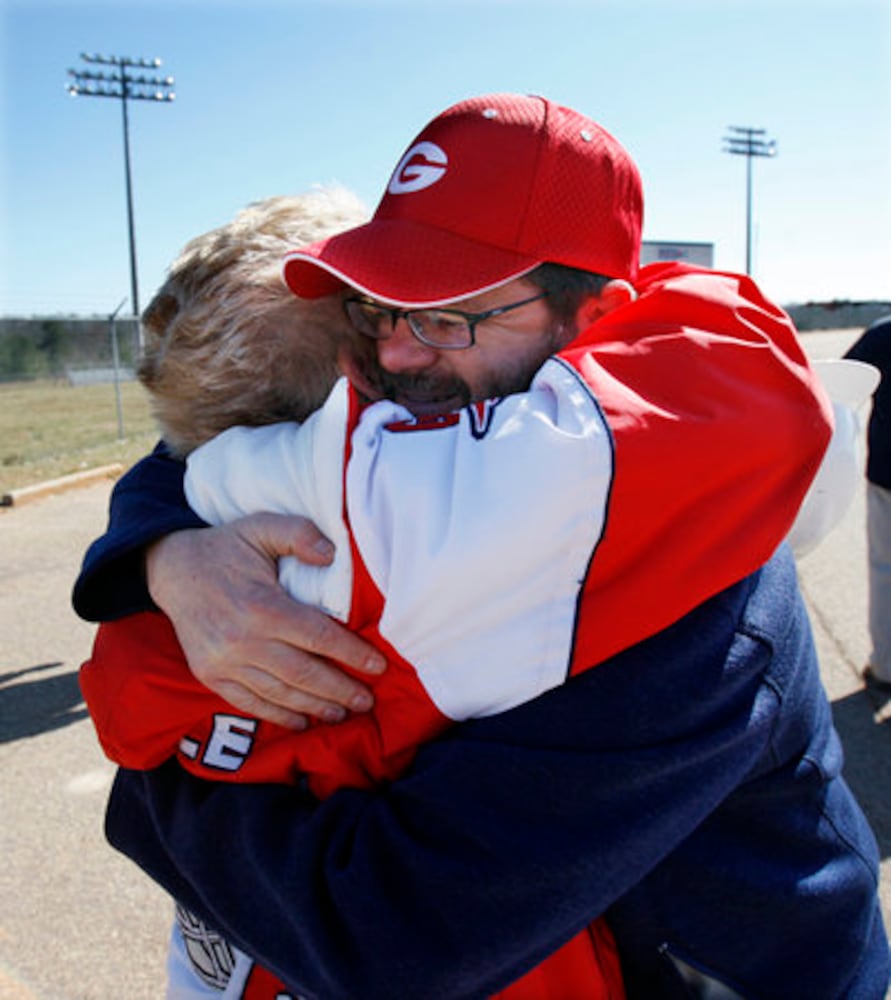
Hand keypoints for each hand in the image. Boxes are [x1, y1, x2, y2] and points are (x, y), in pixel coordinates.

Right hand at [145, 513, 385, 728]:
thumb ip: (300, 534)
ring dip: (316, 707)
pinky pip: (250, 703)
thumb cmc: (227, 547)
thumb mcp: (263, 526)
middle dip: (341, 690)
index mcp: (262, 606)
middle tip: (368, 701)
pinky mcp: (210, 675)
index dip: (353, 654)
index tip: (379, 667)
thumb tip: (331, 555)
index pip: (319, 637)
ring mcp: (224, 663)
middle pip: (304, 674)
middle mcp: (243, 640)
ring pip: (280, 694)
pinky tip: (303, 721)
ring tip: (344, 713)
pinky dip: (279, 716)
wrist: (172, 569)